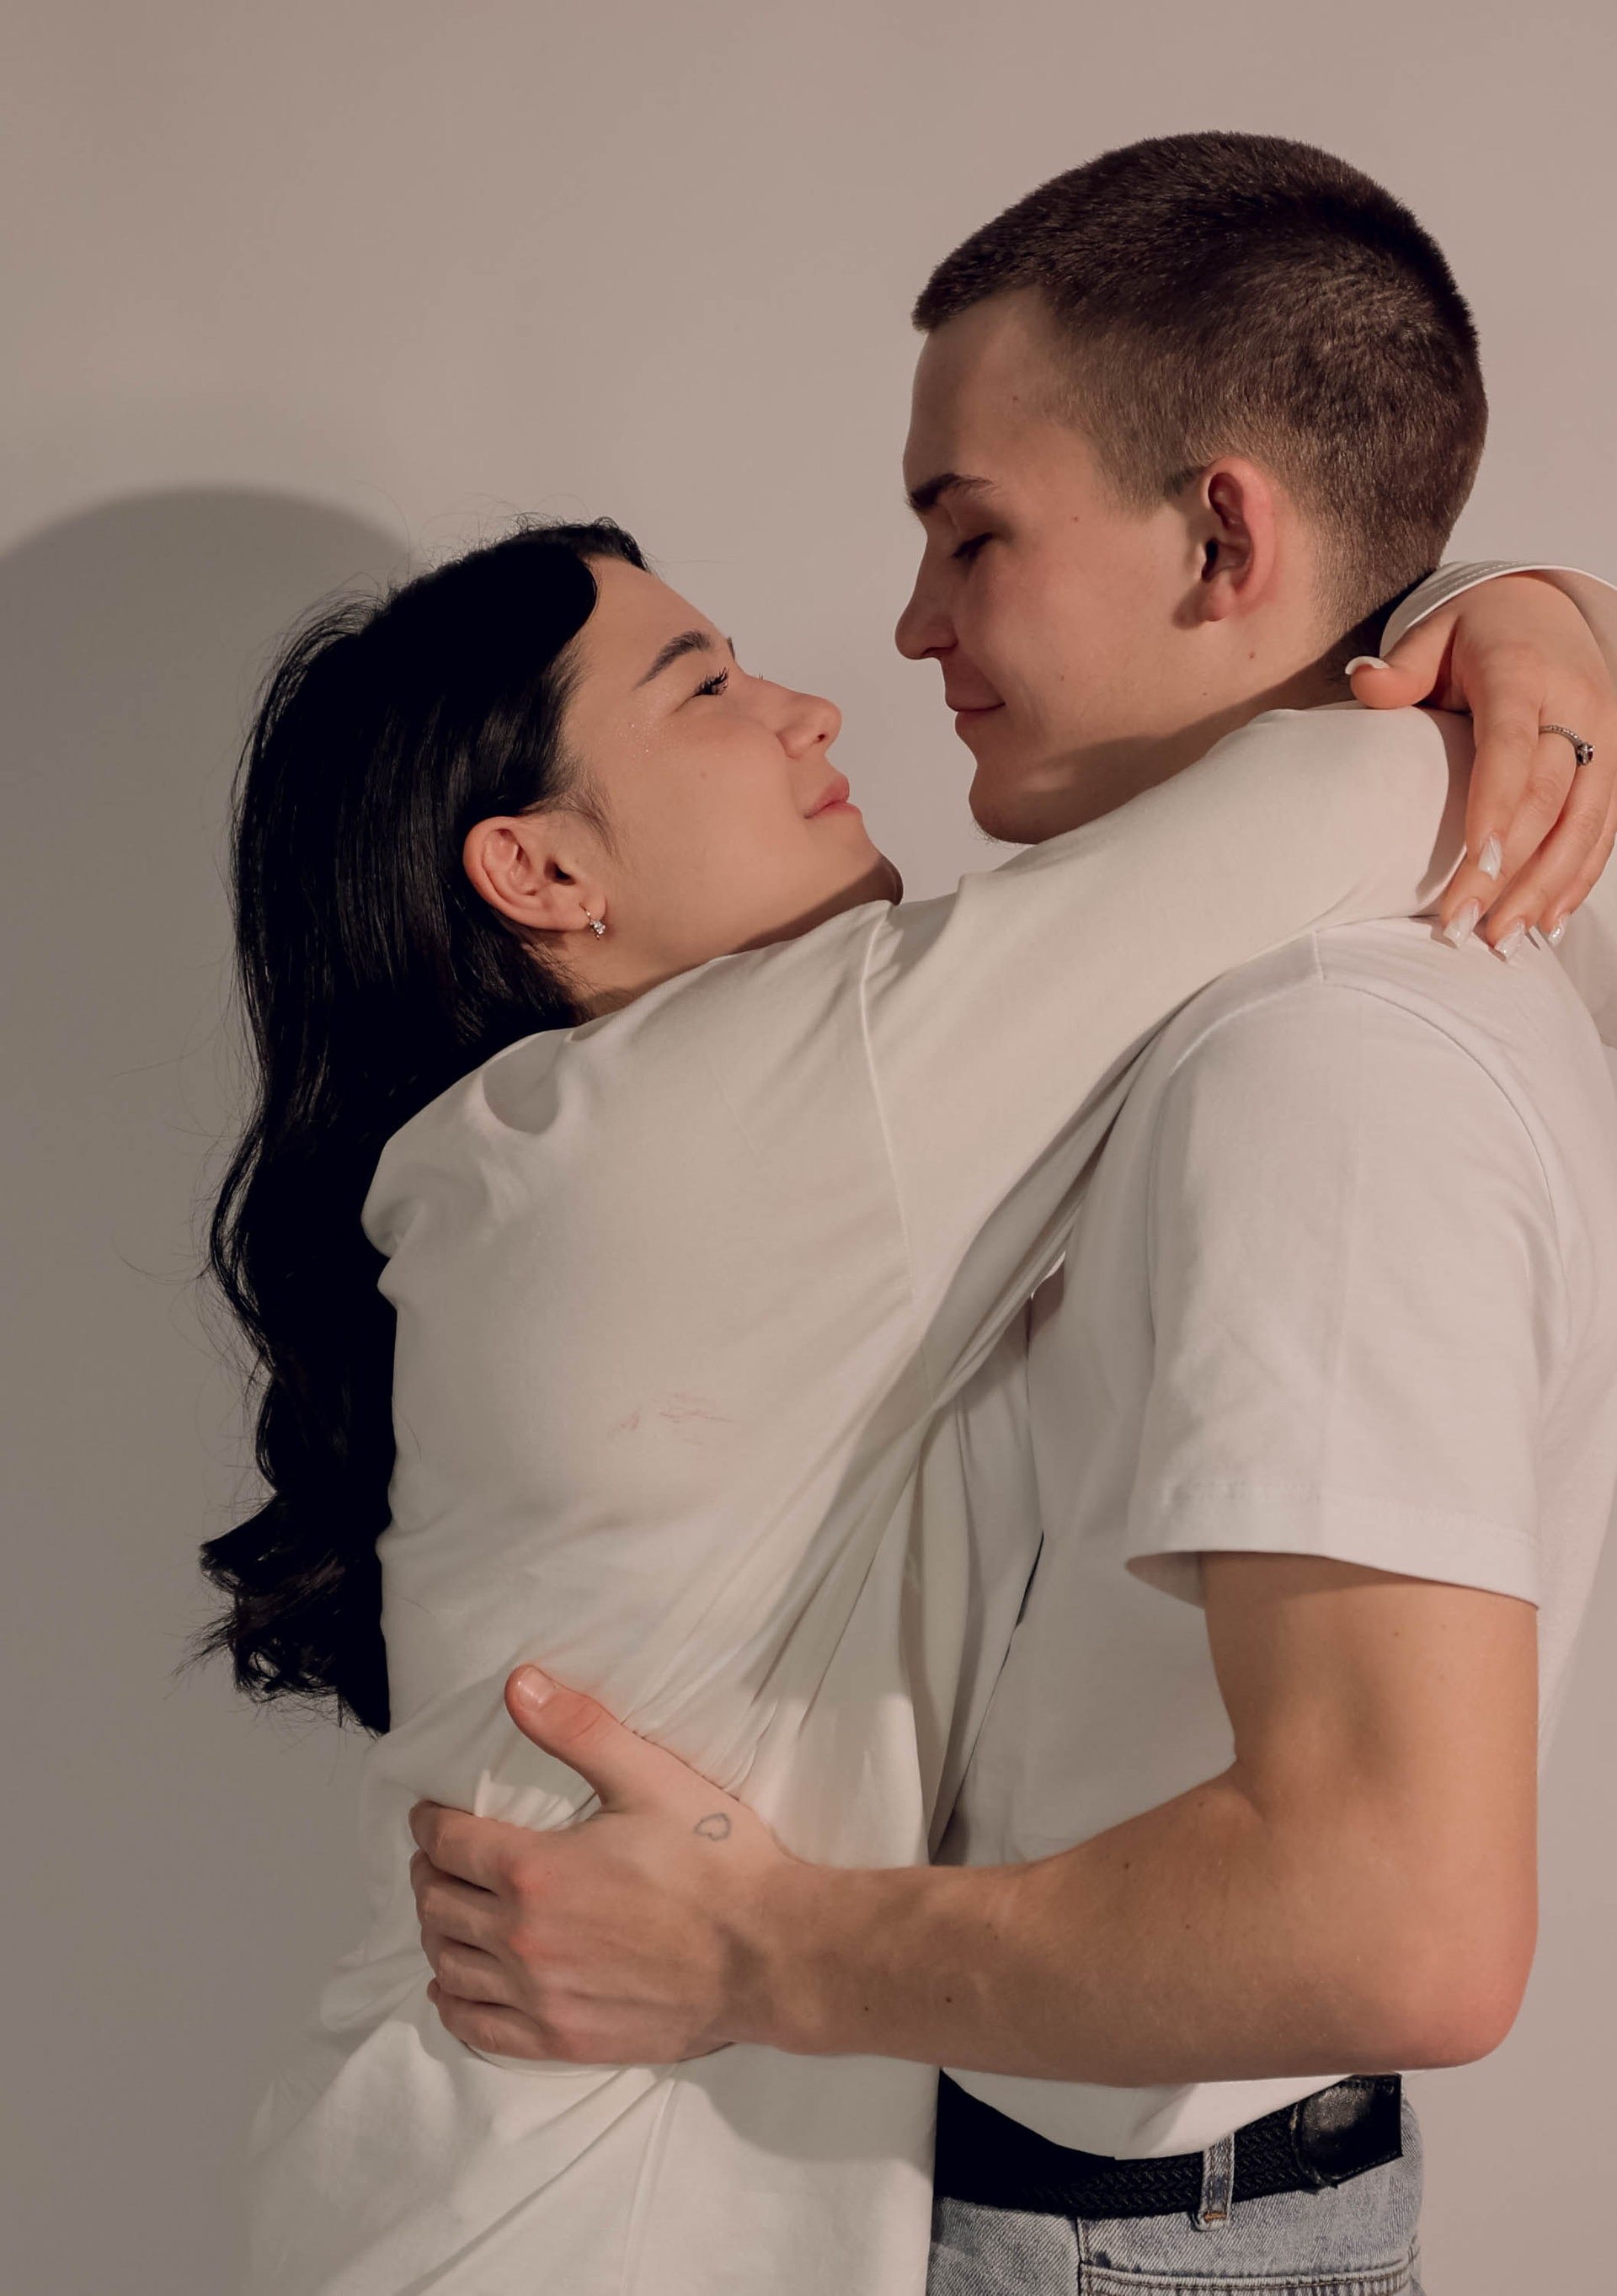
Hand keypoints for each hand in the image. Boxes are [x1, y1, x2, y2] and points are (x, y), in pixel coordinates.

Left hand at [408, 1667, 791, 2064]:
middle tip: (438, 1857)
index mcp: (536, 1871)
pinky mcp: (562, 2040)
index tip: (431, 1816)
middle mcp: (523, 1939)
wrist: (769, 1953)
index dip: (430, 1823)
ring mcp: (540, 1997)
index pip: (450, 1843)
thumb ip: (578, 1729)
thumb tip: (518, 1684)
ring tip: (447, 1912)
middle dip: (429, 1873)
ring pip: (450, 1966)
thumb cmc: (715, 1861)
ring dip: (437, 1934)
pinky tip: (454, 1985)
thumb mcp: (650, 1778)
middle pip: (438, 1905)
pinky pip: (480, 2029)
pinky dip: (454, 2004)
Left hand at [1350, 573, 1616, 945]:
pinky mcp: (1613, 766)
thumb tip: (1364, 682)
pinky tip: (1546, 924)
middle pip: (1547, 798)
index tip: (1480, 861)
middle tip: (1463, 925)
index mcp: (1524, 672)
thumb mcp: (1434, 630)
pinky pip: (1602, 829)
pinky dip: (1577, 880)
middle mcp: (1576, 706)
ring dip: (1546, 889)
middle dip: (1509, 869)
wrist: (1546, 609)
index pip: (1512, 743)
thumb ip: (1402, 664)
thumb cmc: (1476, 630)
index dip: (1498, 803)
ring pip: (1584, 824)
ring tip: (1502, 941)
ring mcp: (1604, 738)